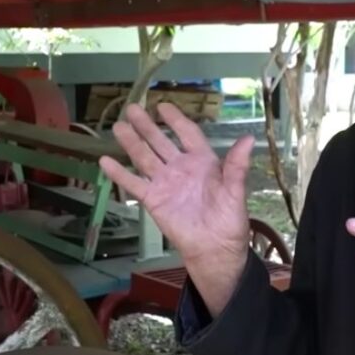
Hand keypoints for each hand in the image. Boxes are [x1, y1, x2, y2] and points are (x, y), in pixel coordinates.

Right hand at [99, 103, 254, 316]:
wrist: (214, 248)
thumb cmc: (229, 219)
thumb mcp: (235, 190)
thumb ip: (237, 165)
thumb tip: (248, 138)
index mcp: (203, 162)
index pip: (188, 134)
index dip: (176, 120)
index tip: (163, 106)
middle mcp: (181, 168)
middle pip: (161, 142)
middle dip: (147, 126)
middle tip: (132, 107)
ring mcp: (165, 183)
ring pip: (145, 158)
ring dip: (131, 142)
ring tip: (118, 127)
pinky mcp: (153, 200)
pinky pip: (134, 184)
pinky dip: (119, 173)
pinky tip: (105, 161)